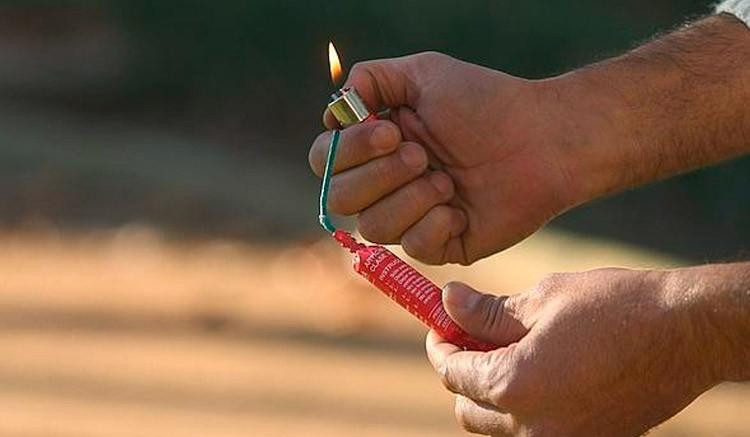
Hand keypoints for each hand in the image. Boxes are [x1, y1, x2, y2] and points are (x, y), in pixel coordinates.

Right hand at [309, 52, 592, 264]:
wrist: (541, 139)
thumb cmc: (485, 102)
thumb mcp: (424, 73)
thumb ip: (371, 80)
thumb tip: (336, 111)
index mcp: (376, 145)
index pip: (325, 160)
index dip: (347, 152)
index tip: (390, 131)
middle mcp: (386, 183)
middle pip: (339, 199)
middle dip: (379, 176)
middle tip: (422, 153)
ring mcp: (412, 216)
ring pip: (373, 227)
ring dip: (410, 199)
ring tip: (448, 180)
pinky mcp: (440, 244)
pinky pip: (413, 247)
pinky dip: (435, 224)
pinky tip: (462, 208)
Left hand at [425, 269, 736, 435]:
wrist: (686, 333)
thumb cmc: (615, 307)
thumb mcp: (542, 300)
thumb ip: (487, 312)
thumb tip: (448, 302)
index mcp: (514, 387)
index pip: (451, 373)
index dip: (440, 345)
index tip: (441, 325)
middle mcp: (533, 427)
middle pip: (468, 409)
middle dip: (461, 372)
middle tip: (471, 336)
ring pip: (498, 426)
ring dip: (490, 393)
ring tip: (507, 350)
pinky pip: (533, 431)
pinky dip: (523, 407)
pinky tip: (539, 369)